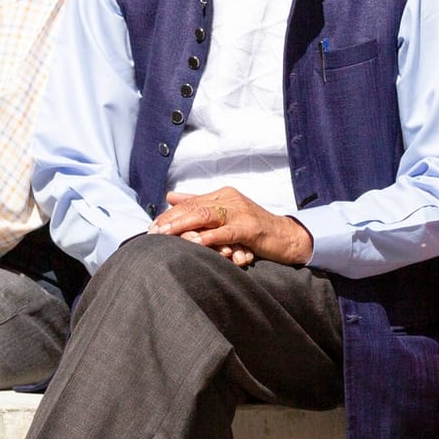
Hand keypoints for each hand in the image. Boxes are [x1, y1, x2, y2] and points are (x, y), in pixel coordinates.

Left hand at [150, 187, 313, 266]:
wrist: (286, 237)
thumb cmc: (254, 228)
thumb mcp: (225, 213)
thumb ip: (199, 203)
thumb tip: (170, 196)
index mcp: (222, 195)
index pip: (190, 202)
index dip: (169, 214)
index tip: (151, 227)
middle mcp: (229, 199)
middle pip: (194, 208)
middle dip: (171, 220)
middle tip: (152, 232)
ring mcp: (241, 212)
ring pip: (206, 216)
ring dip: (184, 226)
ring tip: (166, 235)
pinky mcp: (251, 227)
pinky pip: (226, 232)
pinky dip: (210, 237)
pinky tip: (196, 243)